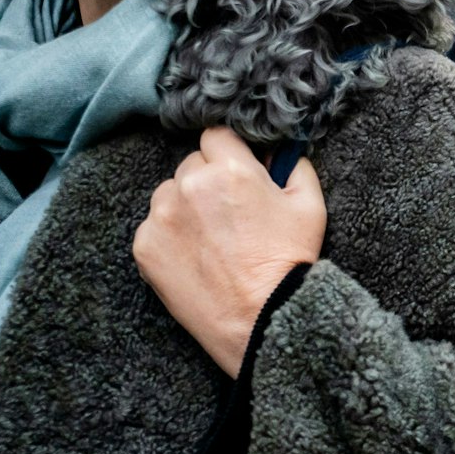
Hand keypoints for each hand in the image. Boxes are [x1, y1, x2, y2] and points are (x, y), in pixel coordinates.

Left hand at [134, 126, 325, 375]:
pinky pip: (153, 227)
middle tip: (229, 209)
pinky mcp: (144, 247)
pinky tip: (195, 255)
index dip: (229, 152)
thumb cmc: (289, 261)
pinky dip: (170, 235)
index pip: (216, 135)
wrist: (261, 318)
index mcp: (231, 169)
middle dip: (208, 178)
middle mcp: (189, 186)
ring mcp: (161, 218)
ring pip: (168, 193)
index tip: (237, 169)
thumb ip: (294, 165)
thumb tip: (278, 151)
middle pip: (191, 164)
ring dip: (185, 204)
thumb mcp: (310, 205)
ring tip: (211, 236)